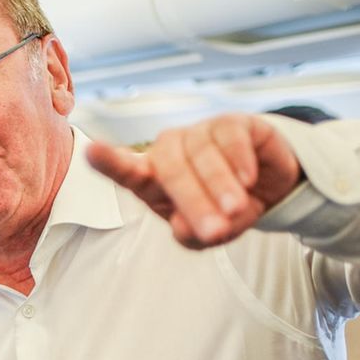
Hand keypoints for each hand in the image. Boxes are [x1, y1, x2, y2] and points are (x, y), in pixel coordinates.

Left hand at [86, 113, 302, 248]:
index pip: (126, 171)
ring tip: (236, 210)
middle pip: (171, 171)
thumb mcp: (206, 234)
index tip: (90, 151)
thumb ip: (191, 236)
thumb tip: (181, 227)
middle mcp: (169, 150)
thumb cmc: (222, 211)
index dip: (109, 162)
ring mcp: (198, 132)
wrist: (269, 190)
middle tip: (214, 231)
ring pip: (202, 155)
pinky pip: (230, 139)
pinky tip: (248, 180)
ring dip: (219, 185)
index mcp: (152, 178)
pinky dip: (238, 161)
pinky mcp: (231, 122)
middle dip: (193, 203)